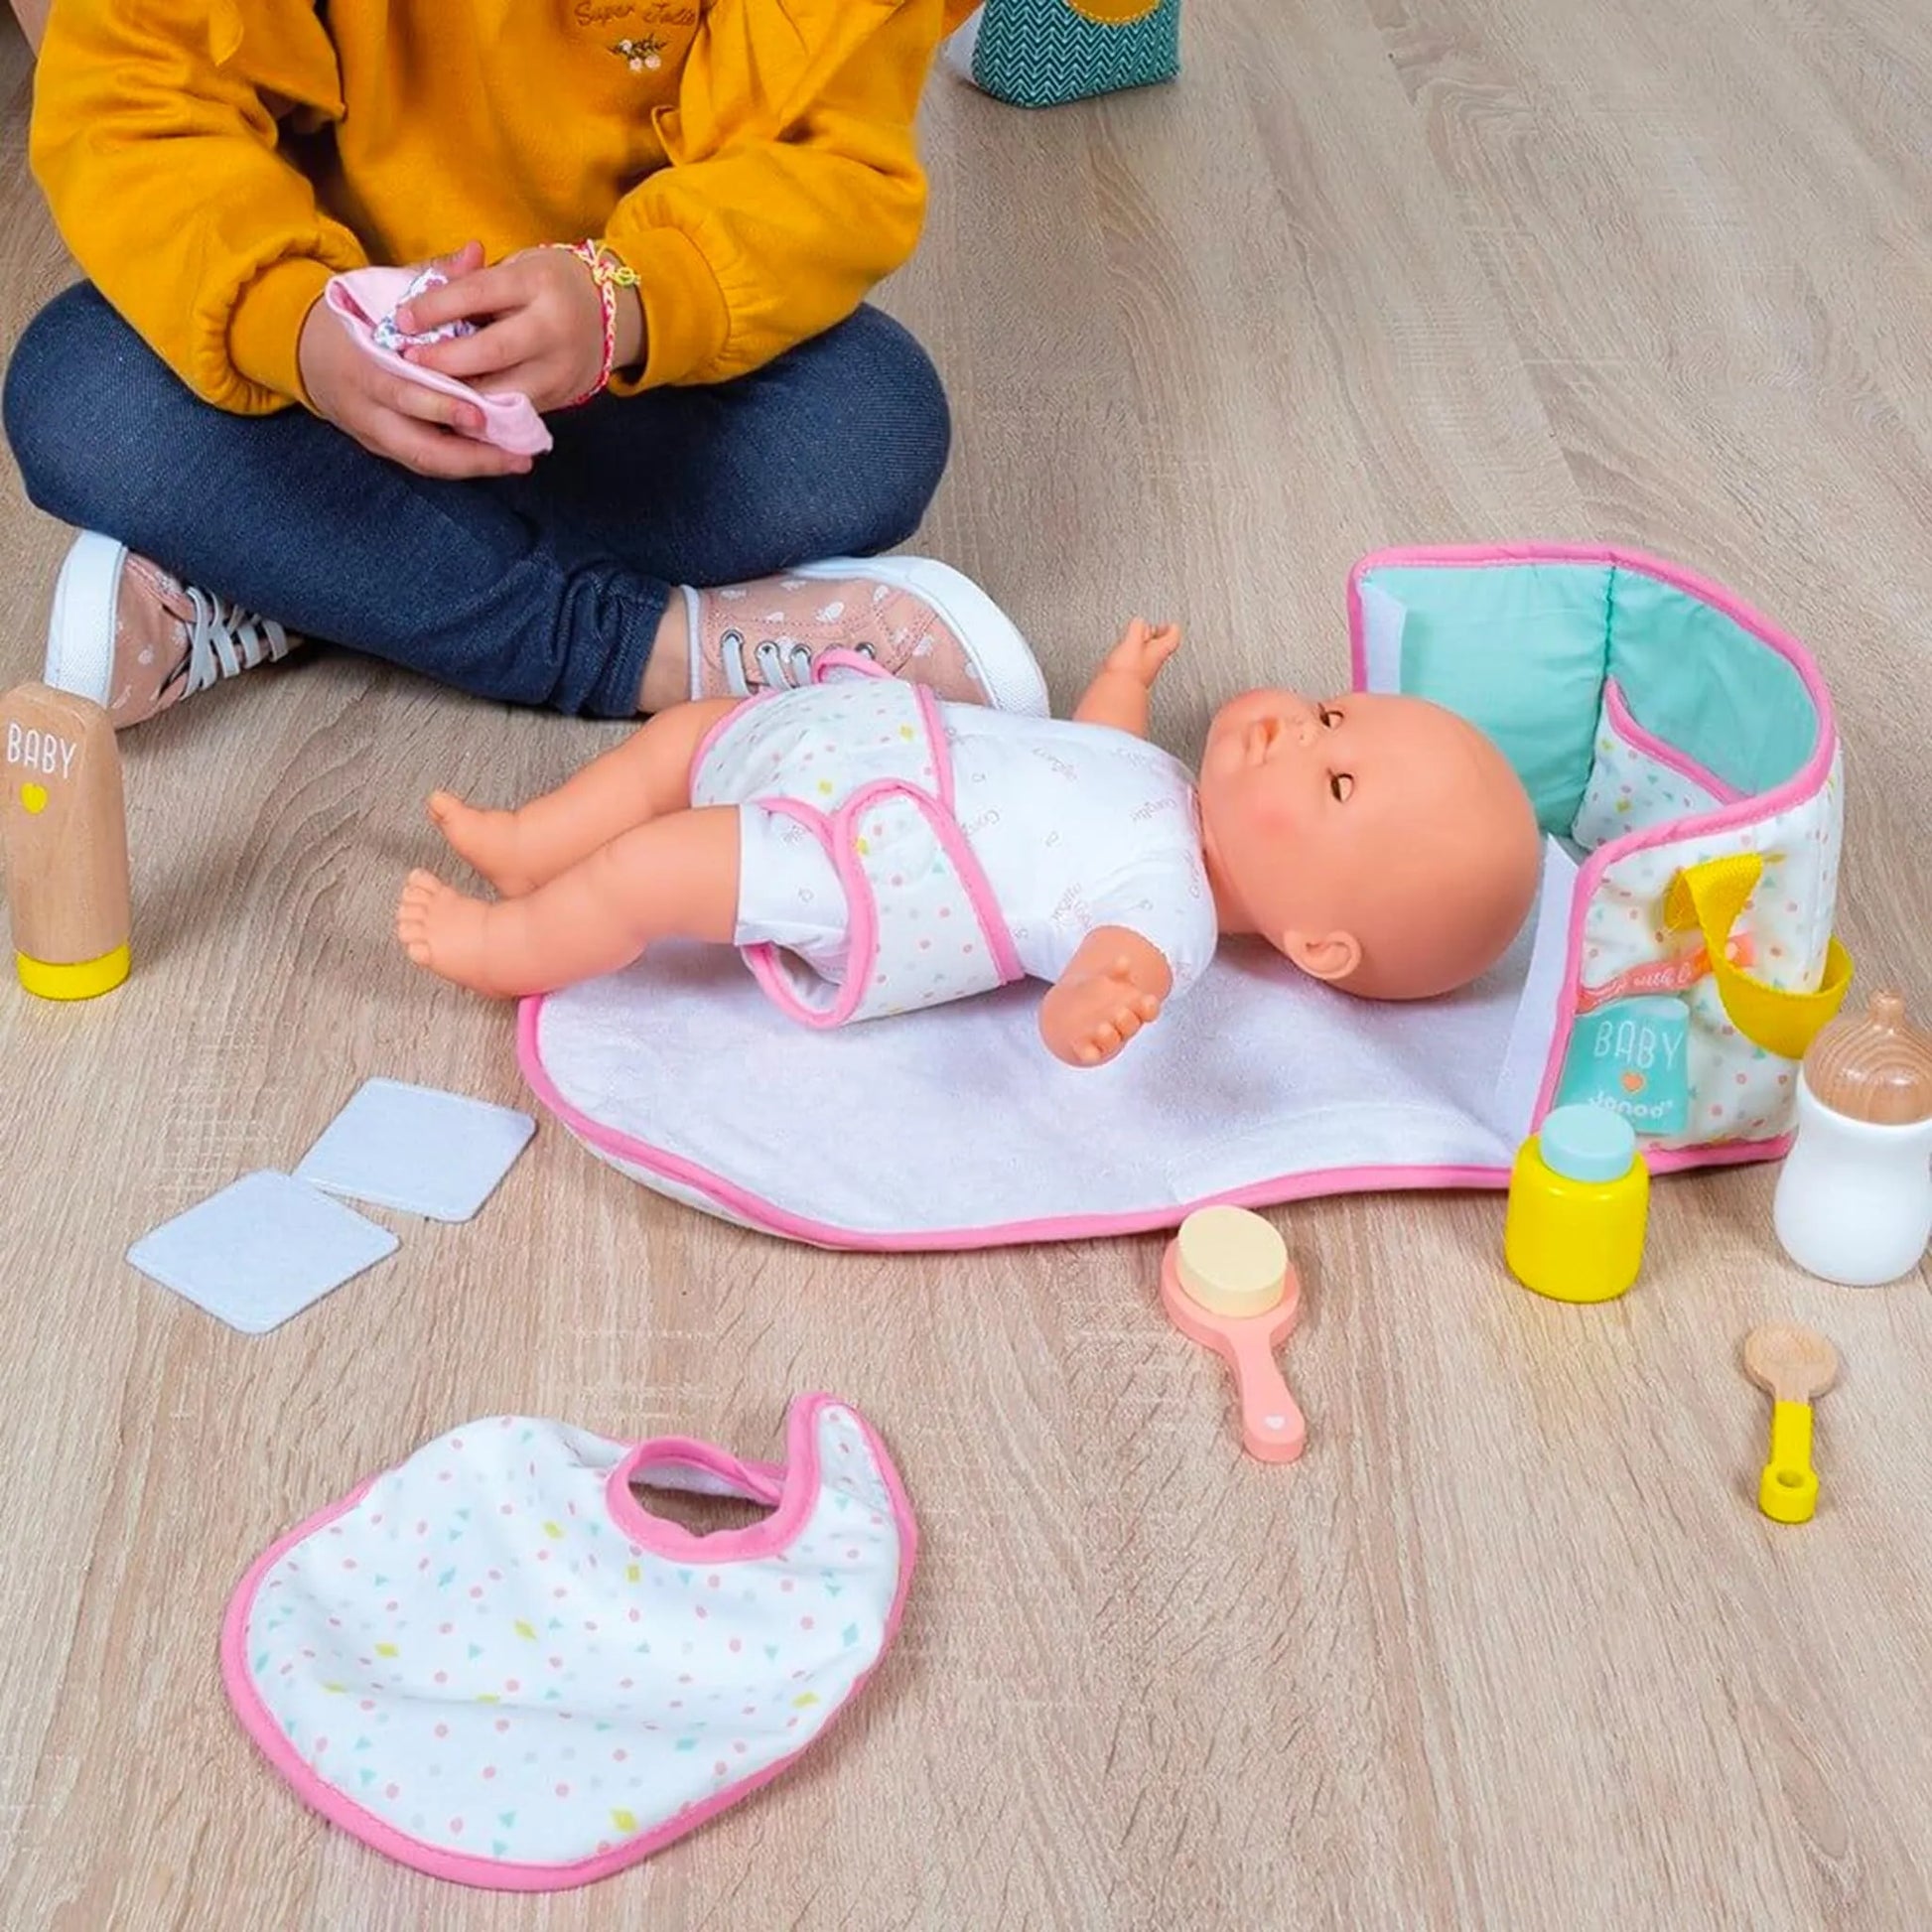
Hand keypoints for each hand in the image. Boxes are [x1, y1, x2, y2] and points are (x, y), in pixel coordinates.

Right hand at [297, 244, 533, 479]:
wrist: (308, 351)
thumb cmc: (356, 316)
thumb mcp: (383, 290)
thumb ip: (431, 276)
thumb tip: (475, 252)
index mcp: (361, 365)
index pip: (400, 393)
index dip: (438, 407)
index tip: (479, 413)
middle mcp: (365, 409)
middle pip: (417, 445)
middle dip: (468, 454)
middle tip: (517, 453)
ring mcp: (373, 434)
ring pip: (424, 462)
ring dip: (473, 466)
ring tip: (519, 461)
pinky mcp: (383, 449)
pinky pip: (424, 463)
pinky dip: (460, 465)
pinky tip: (498, 460)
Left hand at [397, 244, 639, 411]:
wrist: (608, 317)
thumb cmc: (546, 285)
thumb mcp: (513, 268)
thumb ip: (467, 279)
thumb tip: (418, 295)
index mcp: (539, 282)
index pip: (477, 294)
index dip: (434, 308)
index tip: (401, 320)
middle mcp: (555, 327)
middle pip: (491, 351)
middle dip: (443, 360)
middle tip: (408, 361)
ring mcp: (561, 368)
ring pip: (502, 391)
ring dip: (459, 395)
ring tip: (426, 389)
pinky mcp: (562, 397)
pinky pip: (513, 411)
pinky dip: (481, 411)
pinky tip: (454, 406)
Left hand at [1040, 934, 1171, 1067]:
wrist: (1063, 1013)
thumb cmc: (1092, 994)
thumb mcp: (1101, 979)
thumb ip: (1112, 971)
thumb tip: (1124, 961)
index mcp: (1131, 1008)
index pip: (1148, 1010)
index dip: (1150, 1008)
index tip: (1147, 1001)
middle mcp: (1121, 1026)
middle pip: (1131, 1025)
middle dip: (1127, 1020)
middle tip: (1120, 1012)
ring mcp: (1105, 1039)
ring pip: (1112, 1041)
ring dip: (1109, 1036)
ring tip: (1102, 1028)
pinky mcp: (1088, 1049)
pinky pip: (1091, 1054)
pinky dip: (1090, 1054)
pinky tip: (1087, 1051)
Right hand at [1100, 619, 1181, 690]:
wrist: (1118, 691)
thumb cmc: (1129, 669)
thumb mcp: (1133, 640)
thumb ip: (1138, 628)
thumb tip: (1141, 622)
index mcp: (1159, 651)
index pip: (1173, 637)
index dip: (1171, 628)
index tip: (1169, 624)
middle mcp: (1154, 662)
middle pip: (1162, 647)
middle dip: (1156, 637)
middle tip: (1152, 631)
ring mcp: (1144, 672)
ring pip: (1149, 656)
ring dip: (1144, 647)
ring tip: (1137, 640)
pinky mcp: (1132, 678)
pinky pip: (1137, 664)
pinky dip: (1133, 657)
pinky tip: (1126, 656)